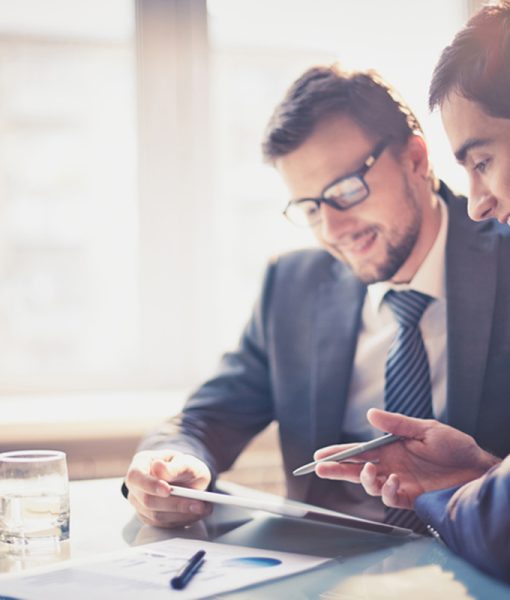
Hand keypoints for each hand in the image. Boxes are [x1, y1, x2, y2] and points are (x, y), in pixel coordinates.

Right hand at [125, 450, 212, 526]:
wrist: (187, 478)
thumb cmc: (184, 466)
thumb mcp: (185, 461)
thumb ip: (175, 466)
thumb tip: (158, 468)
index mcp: (140, 463)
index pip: (136, 476)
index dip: (150, 484)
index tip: (167, 490)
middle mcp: (136, 485)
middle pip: (147, 500)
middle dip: (174, 503)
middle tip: (198, 503)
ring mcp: (140, 503)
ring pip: (156, 515)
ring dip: (181, 514)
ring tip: (203, 508)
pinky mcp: (149, 518)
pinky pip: (163, 524)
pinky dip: (182, 520)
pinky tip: (196, 513)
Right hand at [314, 409, 499, 508]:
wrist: (477, 469)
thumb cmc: (454, 446)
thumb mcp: (425, 429)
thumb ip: (396, 424)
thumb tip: (369, 414)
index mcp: (390, 447)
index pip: (358, 451)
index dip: (338, 453)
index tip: (320, 455)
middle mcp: (391, 465)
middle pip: (356, 469)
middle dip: (337, 469)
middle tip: (320, 468)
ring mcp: (399, 482)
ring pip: (370, 485)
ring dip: (365, 479)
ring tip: (370, 472)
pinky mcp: (411, 497)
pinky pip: (390, 498)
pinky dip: (386, 491)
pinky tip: (392, 481)